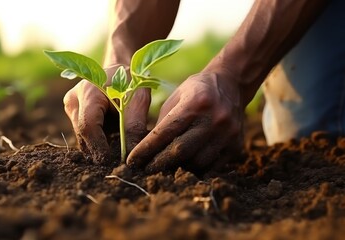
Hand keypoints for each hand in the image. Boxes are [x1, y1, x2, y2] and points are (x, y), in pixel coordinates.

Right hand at [63, 65, 150, 163]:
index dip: (99, 147)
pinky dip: (98, 141)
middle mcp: (73, 100)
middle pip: (84, 135)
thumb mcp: (139, 99)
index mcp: (88, 92)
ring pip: (82, 138)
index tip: (113, 163)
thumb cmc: (131, 81)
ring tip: (118, 151)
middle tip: (119, 163)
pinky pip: (84, 135)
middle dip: (100, 151)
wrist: (119, 69)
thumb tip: (130, 156)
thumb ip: (134, 126)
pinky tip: (111, 142)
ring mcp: (71, 107)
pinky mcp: (73, 114)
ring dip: (99, 146)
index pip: (88, 126)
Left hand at [127, 70, 243, 173]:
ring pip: (196, 163)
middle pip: (181, 151)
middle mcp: (214, 119)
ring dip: (179, 167)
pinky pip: (212, 167)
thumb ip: (163, 122)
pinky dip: (196, 169)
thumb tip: (148, 151)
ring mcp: (228, 133)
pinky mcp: (236, 145)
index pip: (165, 132)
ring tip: (169, 165)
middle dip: (160, 163)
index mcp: (195, 103)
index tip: (132, 161)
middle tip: (147, 170)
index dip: (146, 149)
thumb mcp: (176, 97)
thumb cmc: (196, 90)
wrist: (231, 84)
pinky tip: (188, 164)